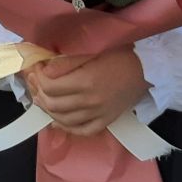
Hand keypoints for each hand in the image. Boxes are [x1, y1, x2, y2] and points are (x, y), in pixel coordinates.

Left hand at [26, 47, 148, 136]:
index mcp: (86, 81)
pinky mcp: (106, 121)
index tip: (35, 68)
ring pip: (63, 119)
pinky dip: (65, 127)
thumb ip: (66, 62)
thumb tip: (44, 70)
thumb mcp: (91, 51)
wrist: (147, 68)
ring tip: (41, 97)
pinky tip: (56, 120)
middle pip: (53, 104)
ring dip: (47, 109)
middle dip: (38, 92)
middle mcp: (90, 101)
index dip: (37, 77)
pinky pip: (81, 130)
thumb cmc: (119, 54)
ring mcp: (98, 114)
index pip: (50, 86)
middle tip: (34, 82)